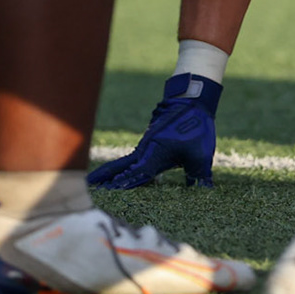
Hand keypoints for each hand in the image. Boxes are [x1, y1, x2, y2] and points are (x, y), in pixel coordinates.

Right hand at [87, 74, 219, 189]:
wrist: (191, 102)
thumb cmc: (196, 127)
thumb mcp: (201, 154)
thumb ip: (199, 175)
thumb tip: (205, 192)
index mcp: (156, 153)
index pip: (138, 173)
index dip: (125, 182)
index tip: (109, 190)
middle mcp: (146, 150)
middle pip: (122, 166)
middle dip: (106, 176)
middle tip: (89, 186)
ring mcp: (146, 146)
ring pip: (125, 162)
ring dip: (111, 172)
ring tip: (95, 182)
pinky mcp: (149, 144)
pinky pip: (132, 158)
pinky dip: (122, 166)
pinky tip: (118, 174)